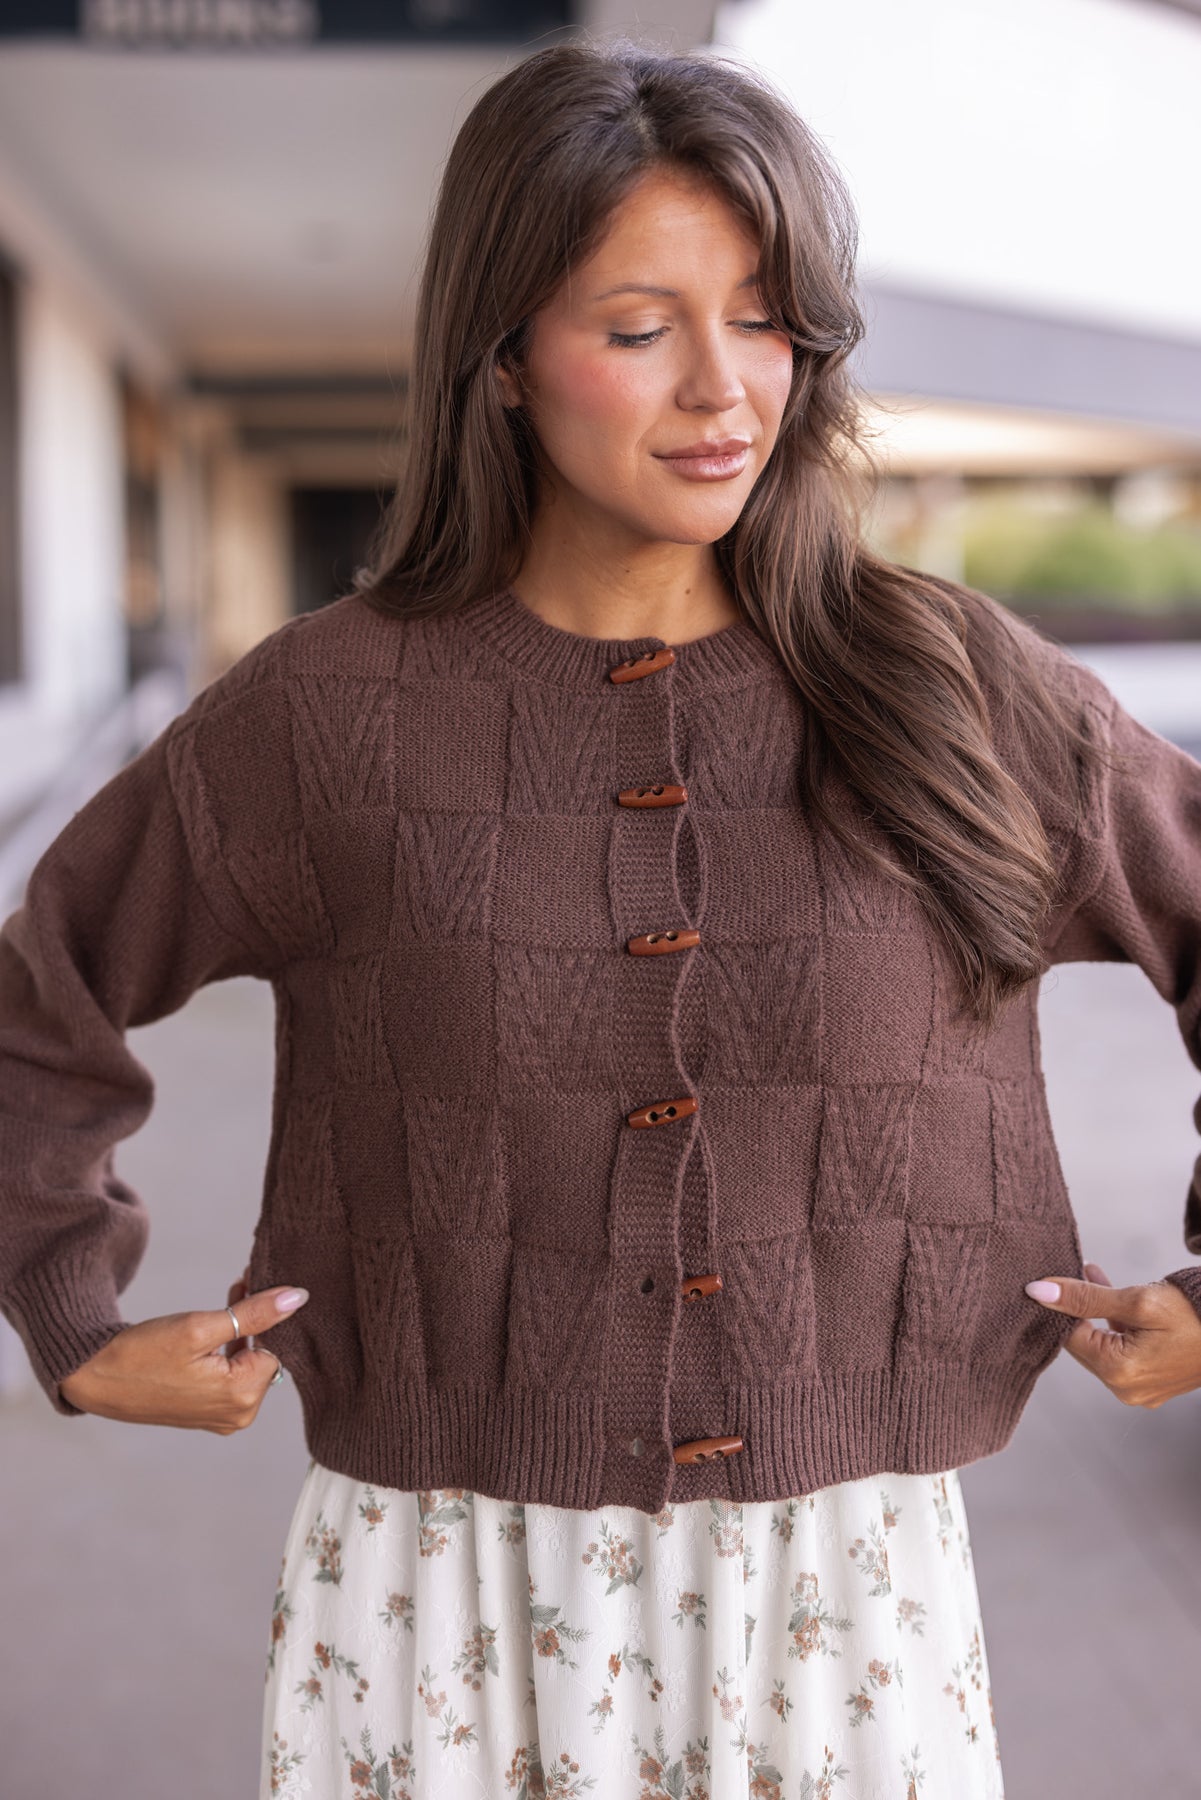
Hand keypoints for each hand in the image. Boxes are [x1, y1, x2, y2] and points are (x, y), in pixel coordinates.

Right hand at [57, 1284, 308, 1432]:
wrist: (95, 1378)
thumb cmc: (142, 1354)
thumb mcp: (200, 1327)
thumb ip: (253, 1314)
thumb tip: (298, 1298)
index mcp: (242, 1398)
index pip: (279, 1346)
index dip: (272, 1311)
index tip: (262, 1279)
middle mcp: (238, 1414)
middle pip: (266, 1355)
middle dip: (260, 1317)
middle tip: (250, 1279)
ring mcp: (222, 1416)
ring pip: (249, 1360)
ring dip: (246, 1325)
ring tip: (236, 1289)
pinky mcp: (208, 1410)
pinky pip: (232, 1372)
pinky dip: (231, 1343)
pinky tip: (224, 1314)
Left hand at [1025, 1259, 1200, 1407]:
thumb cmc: (1196, 1315)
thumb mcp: (1137, 1301)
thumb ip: (1086, 1298)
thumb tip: (1039, 1292)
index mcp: (1119, 1373)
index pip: (1069, 1337)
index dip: (1059, 1306)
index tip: (1051, 1278)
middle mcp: (1126, 1389)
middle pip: (1085, 1343)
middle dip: (1078, 1307)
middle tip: (1071, 1271)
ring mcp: (1141, 1388)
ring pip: (1103, 1342)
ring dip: (1096, 1309)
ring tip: (1091, 1272)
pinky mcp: (1153, 1380)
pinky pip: (1123, 1348)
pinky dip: (1116, 1321)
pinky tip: (1110, 1289)